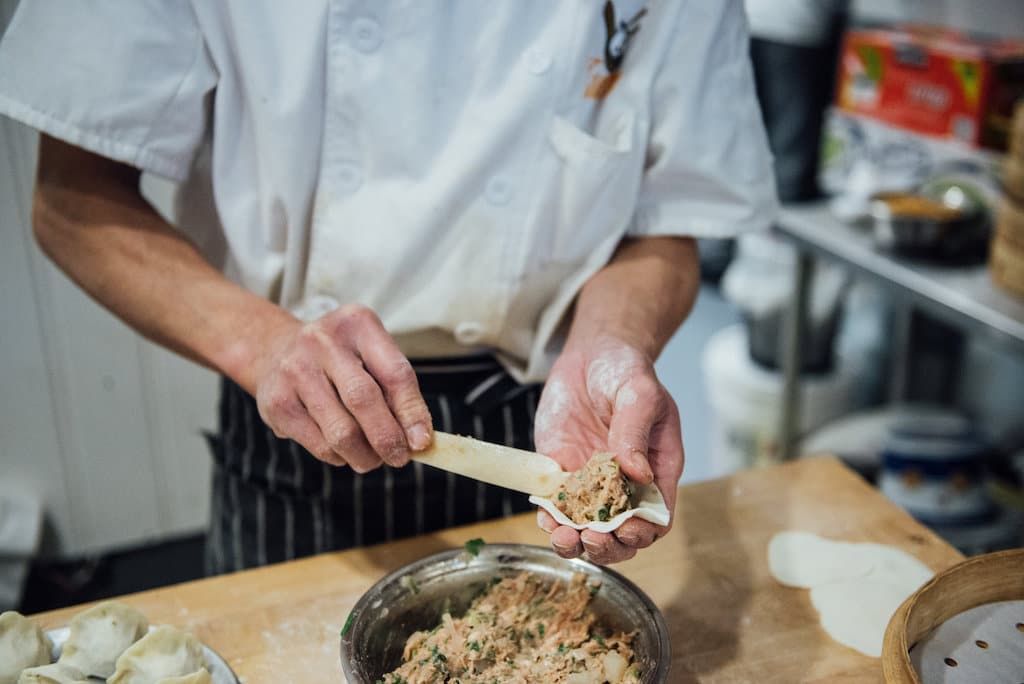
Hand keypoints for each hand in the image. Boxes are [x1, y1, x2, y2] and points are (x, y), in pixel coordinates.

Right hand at [251, 304, 432, 470]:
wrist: (276, 350)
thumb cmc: (339, 358)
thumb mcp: (371, 356)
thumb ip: (396, 391)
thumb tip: (418, 440)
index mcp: (357, 324)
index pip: (394, 373)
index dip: (413, 412)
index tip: (422, 442)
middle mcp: (322, 342)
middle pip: (363, 400)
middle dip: (388, 439)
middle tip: (399, 458)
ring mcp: (295, 371)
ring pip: (341, 432)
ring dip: (365, 455)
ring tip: (372, 459)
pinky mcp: (277, 403)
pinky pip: (320, 445)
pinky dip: (339, 457)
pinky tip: (343, 450)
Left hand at [534, 335, 683, 563]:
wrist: (592, 355)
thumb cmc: (627, 372)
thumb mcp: (639, 395)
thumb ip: (635, 433)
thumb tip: (636, 474)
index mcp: (656, 470)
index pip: (655, 517)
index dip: (643, 532)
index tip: (626, 530)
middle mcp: (624, 485)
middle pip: (621, 534)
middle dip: (608, 545)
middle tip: (592, 538)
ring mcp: (591, 482)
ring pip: (585, 528)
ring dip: (575, 541)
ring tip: (564, 537)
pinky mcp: (561, 472)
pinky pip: (556, 506)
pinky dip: (550, 518)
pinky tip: (545, 519)